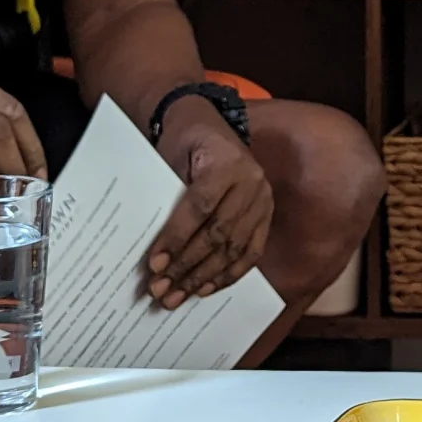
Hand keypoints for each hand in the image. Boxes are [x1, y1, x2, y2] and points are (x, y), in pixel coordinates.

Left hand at [144, 98, 274, 307]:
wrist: (209, 125)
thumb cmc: (183, 141)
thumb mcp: (169, 158)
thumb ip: (167, 199)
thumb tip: (154, 251)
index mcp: (226, 162)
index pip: (200, 208)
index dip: (177, 239)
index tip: (154, 265)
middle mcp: (252, 182)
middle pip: (219, 233)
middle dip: (187, 266)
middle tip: (161, 290)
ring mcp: (263, 200)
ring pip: (235, 248)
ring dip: (204, 277)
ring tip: (177, 297)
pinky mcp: (267, 214)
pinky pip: (252, 251)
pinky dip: (229, 274)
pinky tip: (207, 289)